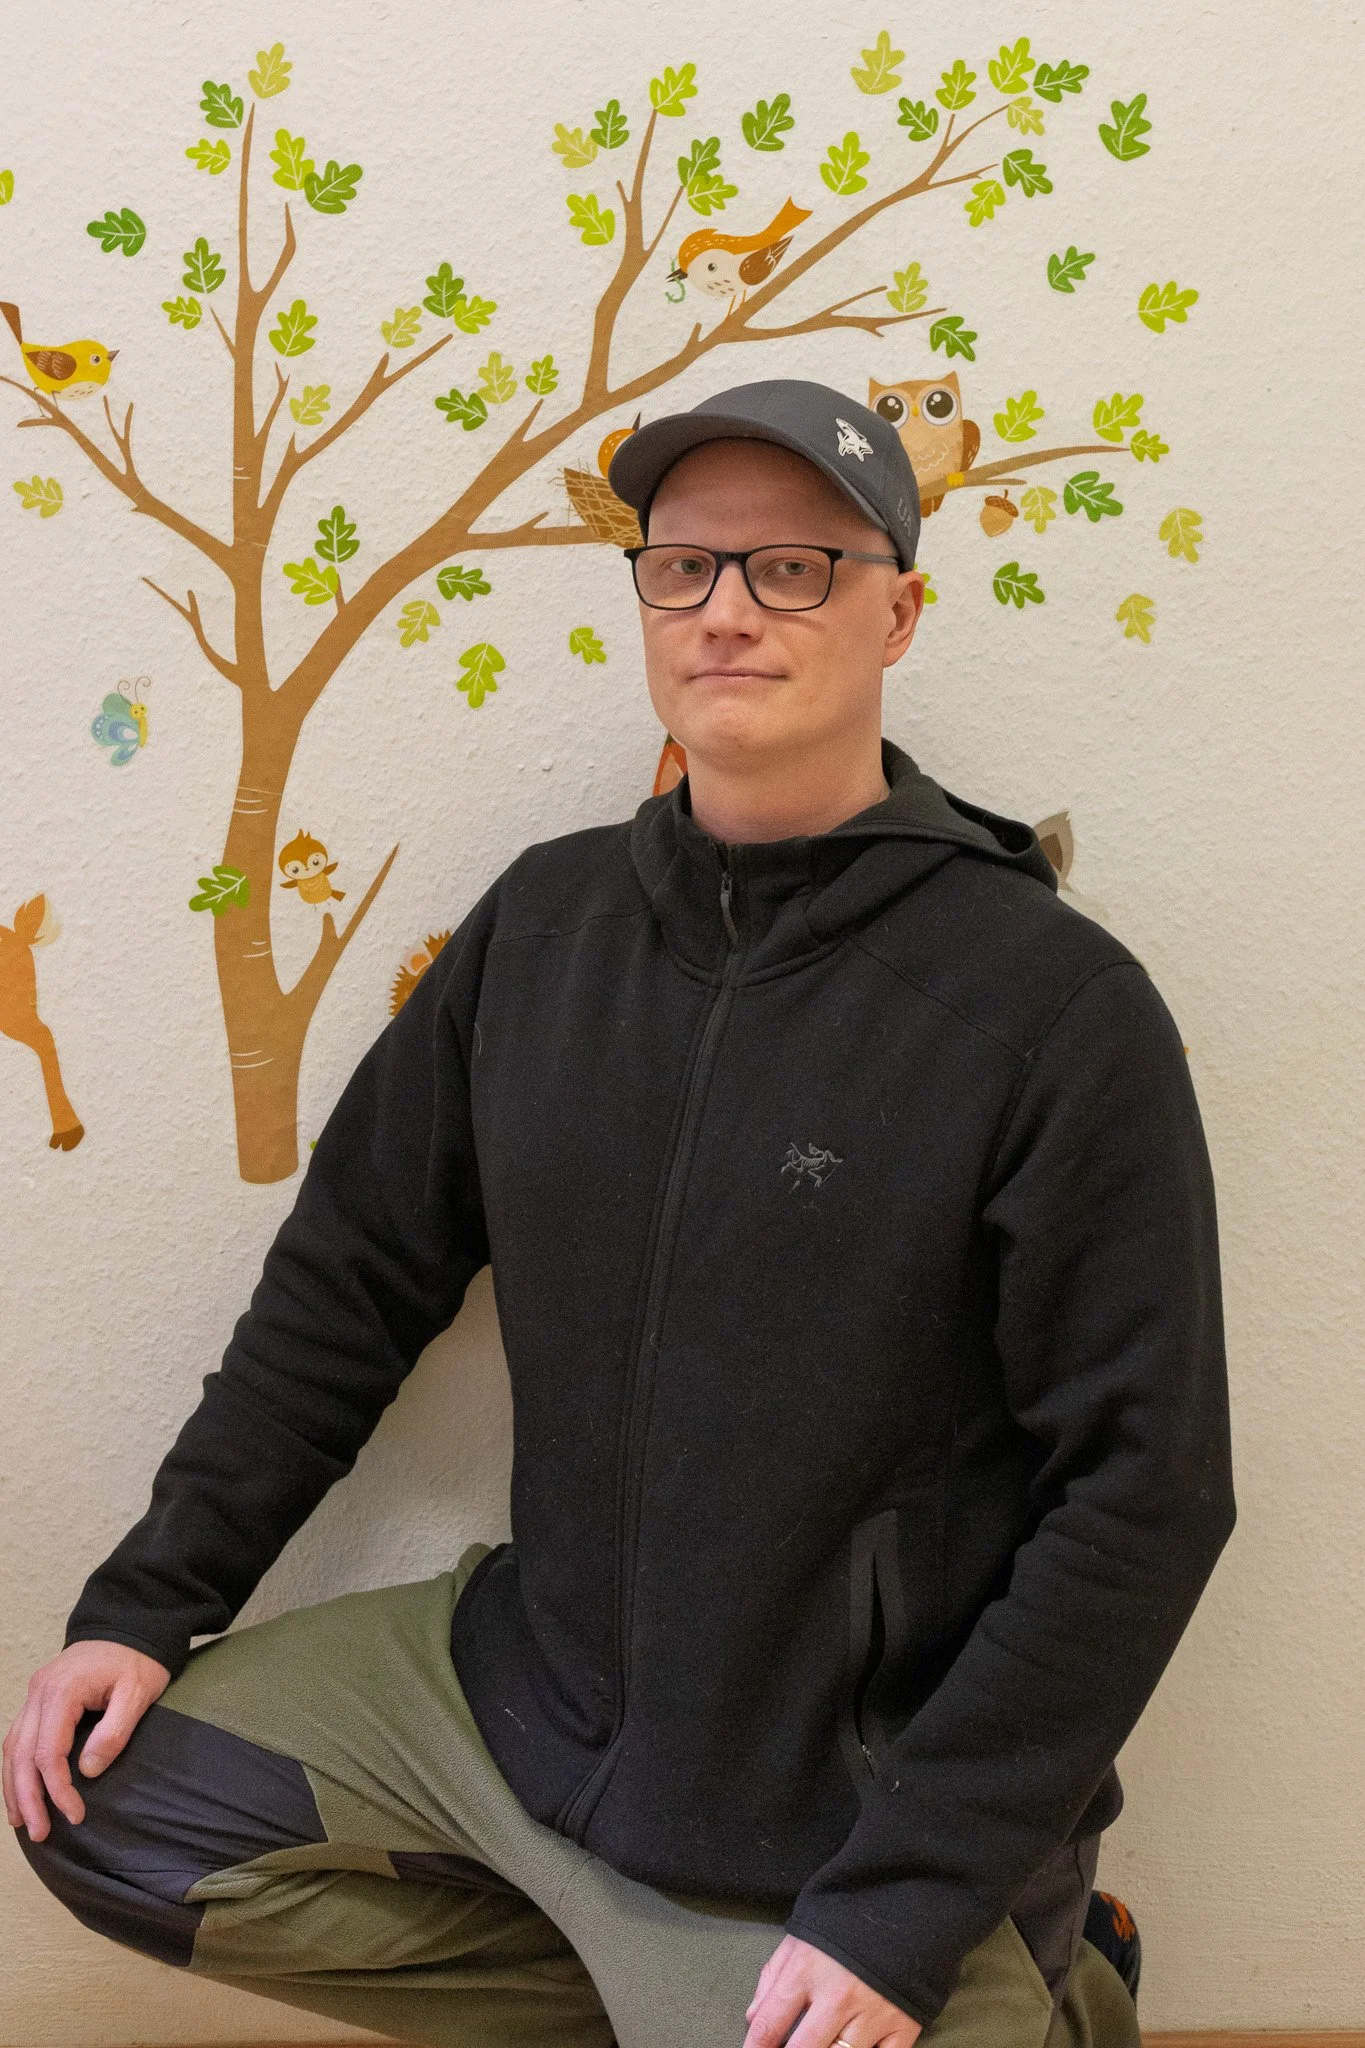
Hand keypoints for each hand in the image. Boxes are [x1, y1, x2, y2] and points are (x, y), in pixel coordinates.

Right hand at [3, 1640, 169, 1840]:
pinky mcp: (37, 1698)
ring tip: (23, 1822)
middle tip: (39, 1833)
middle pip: (22, 1754)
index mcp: (62, 1690)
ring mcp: (34, 1694)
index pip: (48, 1752)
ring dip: (14, 1787)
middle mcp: (39, 1692)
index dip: (57, 1789)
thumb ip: (114, 1732)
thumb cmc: (137, 1660)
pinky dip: (15, 1767)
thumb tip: (87, 1771)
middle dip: (28, 1798)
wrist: (129, 1627)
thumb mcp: (138, 1693)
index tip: (76, 1814)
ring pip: (12, 1748)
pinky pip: (18, 1737)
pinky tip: (19, 1790)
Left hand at [743, 1933, 922, 2046]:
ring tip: (820, 2046)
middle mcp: (837, 1997)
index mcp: (807, 1970)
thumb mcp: (802, 1935)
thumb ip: (773, 1975)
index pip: (770, 2024)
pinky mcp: (902, 2026)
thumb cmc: (846, 1921)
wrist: (905, 1902)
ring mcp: (872, 2015)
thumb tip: (753, 2017)